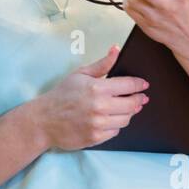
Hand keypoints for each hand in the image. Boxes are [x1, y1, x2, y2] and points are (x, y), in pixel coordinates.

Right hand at [31, 45, 149, 150]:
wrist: (44, 120)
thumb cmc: (61, 95)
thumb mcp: (80, 74)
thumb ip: (102, 64)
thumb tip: (116, 50)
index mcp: (97, 88)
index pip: (129, 85)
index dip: (139, 84)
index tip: (144, 85)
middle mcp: (100, 107)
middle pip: (132, 104)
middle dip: (139, 100)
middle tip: (140, 98)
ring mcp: (98, 124)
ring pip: (126, 119)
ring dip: (128, 113)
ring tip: (124, 108)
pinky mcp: (96, 137)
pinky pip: (116, 131)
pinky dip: (115, 125)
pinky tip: (109, 119)